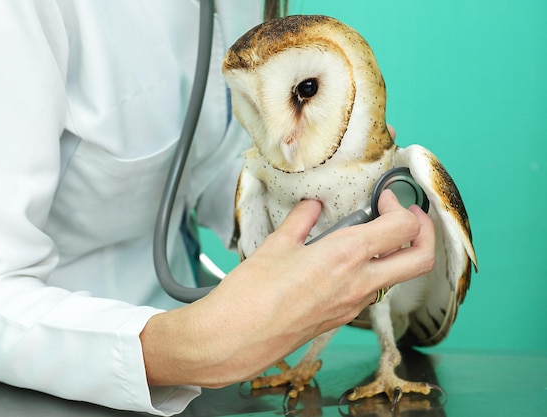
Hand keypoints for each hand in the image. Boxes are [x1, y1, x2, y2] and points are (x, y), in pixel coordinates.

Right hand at [141, 190, 434, 387]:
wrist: (236, 338)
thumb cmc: (252, 293)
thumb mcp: (276, 245)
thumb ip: (301, 220)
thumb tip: (313, 206)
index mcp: (346, 255)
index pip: (402, 228)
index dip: (401, 207)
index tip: (383, 198)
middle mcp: (359, 283)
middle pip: (420, 260)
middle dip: (424, 234)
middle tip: (406, 217)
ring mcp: (353, 305)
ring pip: (397, 278)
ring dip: (395, 254)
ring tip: (369, 237)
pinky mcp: (341, 319)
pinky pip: (371, 293)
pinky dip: (371, 273)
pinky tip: (344, 263)